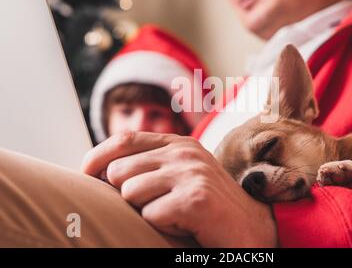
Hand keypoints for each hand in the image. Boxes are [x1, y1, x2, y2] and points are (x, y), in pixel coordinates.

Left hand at [82, 131, 277, 247]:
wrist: (250, 227)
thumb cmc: (208, 202)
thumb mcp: (181, 172)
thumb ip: (150, 162)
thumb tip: (100, 167)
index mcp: (179, 143)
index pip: (124, 139)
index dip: (97, 156)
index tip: (86, 173)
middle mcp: (184, 153)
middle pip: (119, 170)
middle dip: (125, 193)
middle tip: (152, 204)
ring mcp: (190, 174)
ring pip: (130, 192)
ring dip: (145, 210)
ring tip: (172, 213)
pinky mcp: (194, 199)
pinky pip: (150, 215)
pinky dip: (162, 226)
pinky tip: (183, 224)